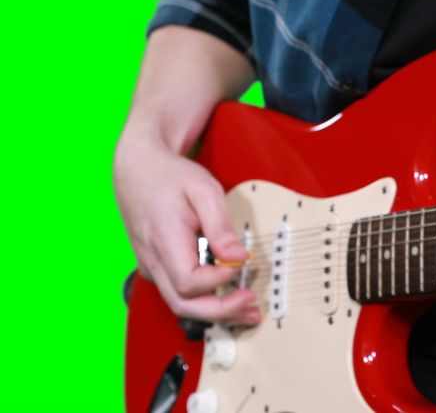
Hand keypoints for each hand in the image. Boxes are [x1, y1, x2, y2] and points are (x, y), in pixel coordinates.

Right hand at [115, 129, 258, 323]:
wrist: (138, 169)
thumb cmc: (172, 177)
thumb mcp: (204, 191)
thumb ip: (221, 227)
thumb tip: (239, 258)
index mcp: (163, 241)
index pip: (190, 282)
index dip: (219, 280)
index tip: (241, 263)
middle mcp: (152, 260)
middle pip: (183, 305)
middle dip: (221, 312)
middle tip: (252, 308)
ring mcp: (151, 266)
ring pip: (179, 303)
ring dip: (214, 312)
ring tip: (247, 310)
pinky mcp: (155, 266)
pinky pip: (177, 291)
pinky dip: (203, 299)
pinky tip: (226, 294)